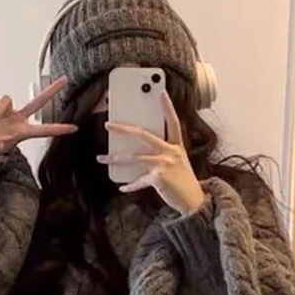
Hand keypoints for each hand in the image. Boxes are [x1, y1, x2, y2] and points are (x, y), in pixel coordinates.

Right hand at [0, 77, 77, 155]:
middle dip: (52, 89)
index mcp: (25, 131)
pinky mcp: (3, 106)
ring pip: (4, 101)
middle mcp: (22, 118)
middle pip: (40, 101)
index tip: (74, 128)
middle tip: (65, 79)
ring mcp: (13, 111)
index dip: (59, 129)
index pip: (45, 129)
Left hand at [98, 90, 205, 215]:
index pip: (173, 122)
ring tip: (102, 158)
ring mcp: (164, 164)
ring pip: (134, 158)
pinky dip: (131, 186)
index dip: (168, 107)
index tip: (161, 93)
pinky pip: (139, 180)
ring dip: (115, 158)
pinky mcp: (159, 178)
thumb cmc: (183, 182)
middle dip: (124, 129)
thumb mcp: (178, 162)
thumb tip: (140, 152)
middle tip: (108, 125)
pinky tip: (123, 188)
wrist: (193, 201)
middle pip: (143, 135)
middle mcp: (170, 152)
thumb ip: (163, 154)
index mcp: (176, 146)